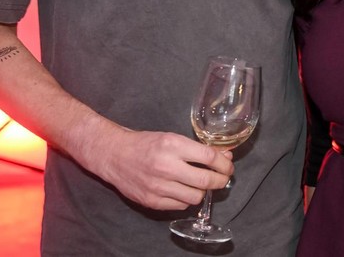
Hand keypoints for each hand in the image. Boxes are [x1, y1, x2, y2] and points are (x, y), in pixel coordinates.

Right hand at [79, 125, 234, 210]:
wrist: (115, 155)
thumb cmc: (146, 144)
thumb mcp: (172, 138)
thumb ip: (197, 149)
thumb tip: (224, 156)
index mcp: (173, 146)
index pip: (209, 158)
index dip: (224, 164)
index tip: (228, 166)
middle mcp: (166, 167)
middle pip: (206, 181)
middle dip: (221, 181)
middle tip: (223, 179)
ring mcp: (158, 186)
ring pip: (195, 197)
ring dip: (202, 191)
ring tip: (200, 184)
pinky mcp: (152, 201)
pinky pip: (180, 206)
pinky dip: (186, 199)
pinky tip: (184, 190)